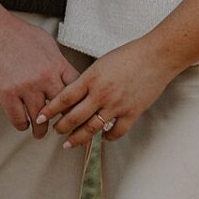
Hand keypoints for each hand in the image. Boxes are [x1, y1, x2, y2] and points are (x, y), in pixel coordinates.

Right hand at [0, 14, 76, 133]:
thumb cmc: (16, 33)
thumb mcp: (46, 42)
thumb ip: (57, 61)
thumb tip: (64, 74)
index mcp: (56, 64)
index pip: (76, 90)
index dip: (77, 103)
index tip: (74, 110)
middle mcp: (44, 77)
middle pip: (62, 109)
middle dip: (62, 121)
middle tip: (60, 128)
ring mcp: (26, 87)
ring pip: (40, 120)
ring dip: (40, 129)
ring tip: (39, 132)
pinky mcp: (6, 94)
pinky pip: (19, 120)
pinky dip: (22, 125)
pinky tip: (22, 123)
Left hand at [45, 41, 174, 148]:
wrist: (157, 56)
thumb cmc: (130, 55)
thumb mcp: (101, 63)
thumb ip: (88, 79)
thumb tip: (74, 95)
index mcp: (91, 78)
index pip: (64, 97)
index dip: (50, 110)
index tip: (41, 116)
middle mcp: (101, 94)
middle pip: (74, 117)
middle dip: (61, 128)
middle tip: (55, 132)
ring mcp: (117, 105)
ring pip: (91, 129)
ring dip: (78, 138)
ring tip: (70, 143)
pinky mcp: (132, 113)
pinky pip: (115, 132)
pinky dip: (107, 138)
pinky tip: (102, 138)